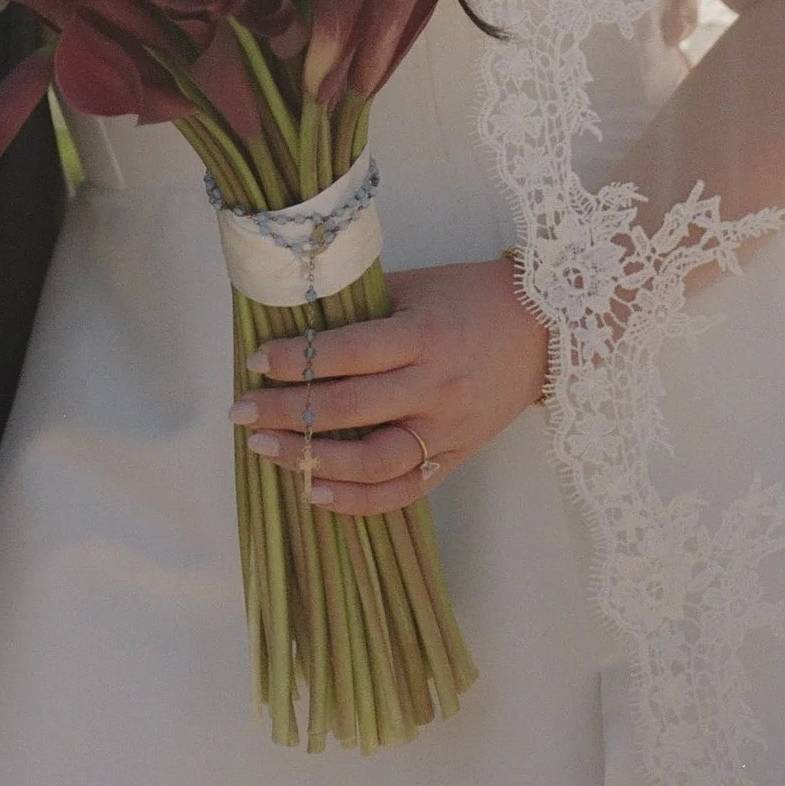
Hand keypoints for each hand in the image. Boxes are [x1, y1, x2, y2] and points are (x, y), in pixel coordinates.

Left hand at [232, 255, 547, 516]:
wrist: (544, 329)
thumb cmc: (468, 296)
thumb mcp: (416, 286)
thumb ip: (362, 306)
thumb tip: (296, 318)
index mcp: (421, 335)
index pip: (347, 353)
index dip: (296, 360)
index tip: (254, 361)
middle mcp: (433, 386)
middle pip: (350, 408)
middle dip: (287, 412)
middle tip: (240, 412)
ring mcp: (447, 429)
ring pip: (373, 460)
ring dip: (314, 460)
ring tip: (267, 449)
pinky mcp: (457, 457)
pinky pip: (404, 490)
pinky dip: (358, 499)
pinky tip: (316, 493)